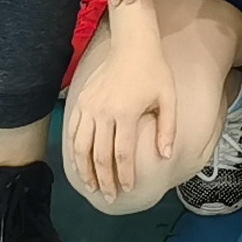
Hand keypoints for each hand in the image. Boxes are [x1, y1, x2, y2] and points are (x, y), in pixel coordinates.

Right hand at [64, 5, 179, 207]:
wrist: (132, 45)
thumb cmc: (154, 71)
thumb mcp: (168, 97)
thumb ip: (167, 128)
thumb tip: (165, 156)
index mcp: (126, 113)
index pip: (123, 154)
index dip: (124, 175)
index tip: (127, 189)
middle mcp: (104, 112)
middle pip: (100, 155)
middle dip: (104, 180)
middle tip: (109, 196)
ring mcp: (89, 107)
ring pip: (81, 147)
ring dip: (85, 170)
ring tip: (91, 186)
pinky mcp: (81, 101)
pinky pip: (73, 132)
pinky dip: (74, 151)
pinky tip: (78, 163)